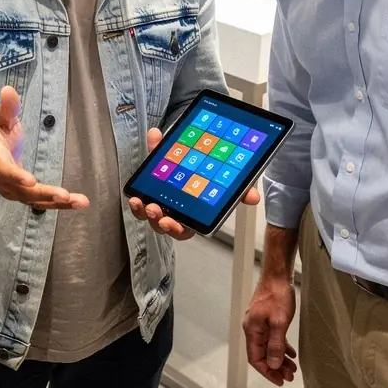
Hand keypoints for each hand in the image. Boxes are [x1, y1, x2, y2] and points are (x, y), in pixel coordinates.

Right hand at [0, 86, 88, 210]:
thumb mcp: (0, 118)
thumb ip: (7, 107)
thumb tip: (8, 90)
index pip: (4, 170)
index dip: (16, 176)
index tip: (31, 180)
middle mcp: (3, 181)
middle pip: (23, 192)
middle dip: (44, 193)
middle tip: (64, 195)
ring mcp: (15, 192)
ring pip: (36, 201)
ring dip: (58, 202)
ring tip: (80, 201)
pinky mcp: (27, 196)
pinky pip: (44, 202)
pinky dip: (62, 204)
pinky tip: (79, 203)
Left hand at [128, 128, 260, 241]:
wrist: (187, 158)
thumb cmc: (205, 177)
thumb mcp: (224, 182)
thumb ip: (238, 189)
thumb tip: (253, 196)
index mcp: (191, 216)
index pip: (184, 229)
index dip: (177, 229)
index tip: (172, 223)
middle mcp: (173, 214)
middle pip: (164, 226)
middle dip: (159, 222)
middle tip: (158, 213)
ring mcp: (159, 205)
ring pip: (149, 216)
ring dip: (144, 212)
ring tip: (144, 203)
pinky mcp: (148, 194)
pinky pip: (140, 202)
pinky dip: (136, 197)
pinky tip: (133, 193)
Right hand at [243, 276, 297, 386]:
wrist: (277, 275)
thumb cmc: (277, 296)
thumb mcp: (279, 322)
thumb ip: (275, 345)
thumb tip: (273, 365)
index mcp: (252, 330)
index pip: (255, 358)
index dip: (267, 372)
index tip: (280, 381)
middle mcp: (252, 329)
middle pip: (262, 354)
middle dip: (275, 367)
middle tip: (290, 377)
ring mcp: (259, 323)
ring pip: (268, 347)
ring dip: (279, 359)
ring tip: (293, 368)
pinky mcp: (266, 319)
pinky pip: (272, 339)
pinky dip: (281, 347)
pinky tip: (291, 353)